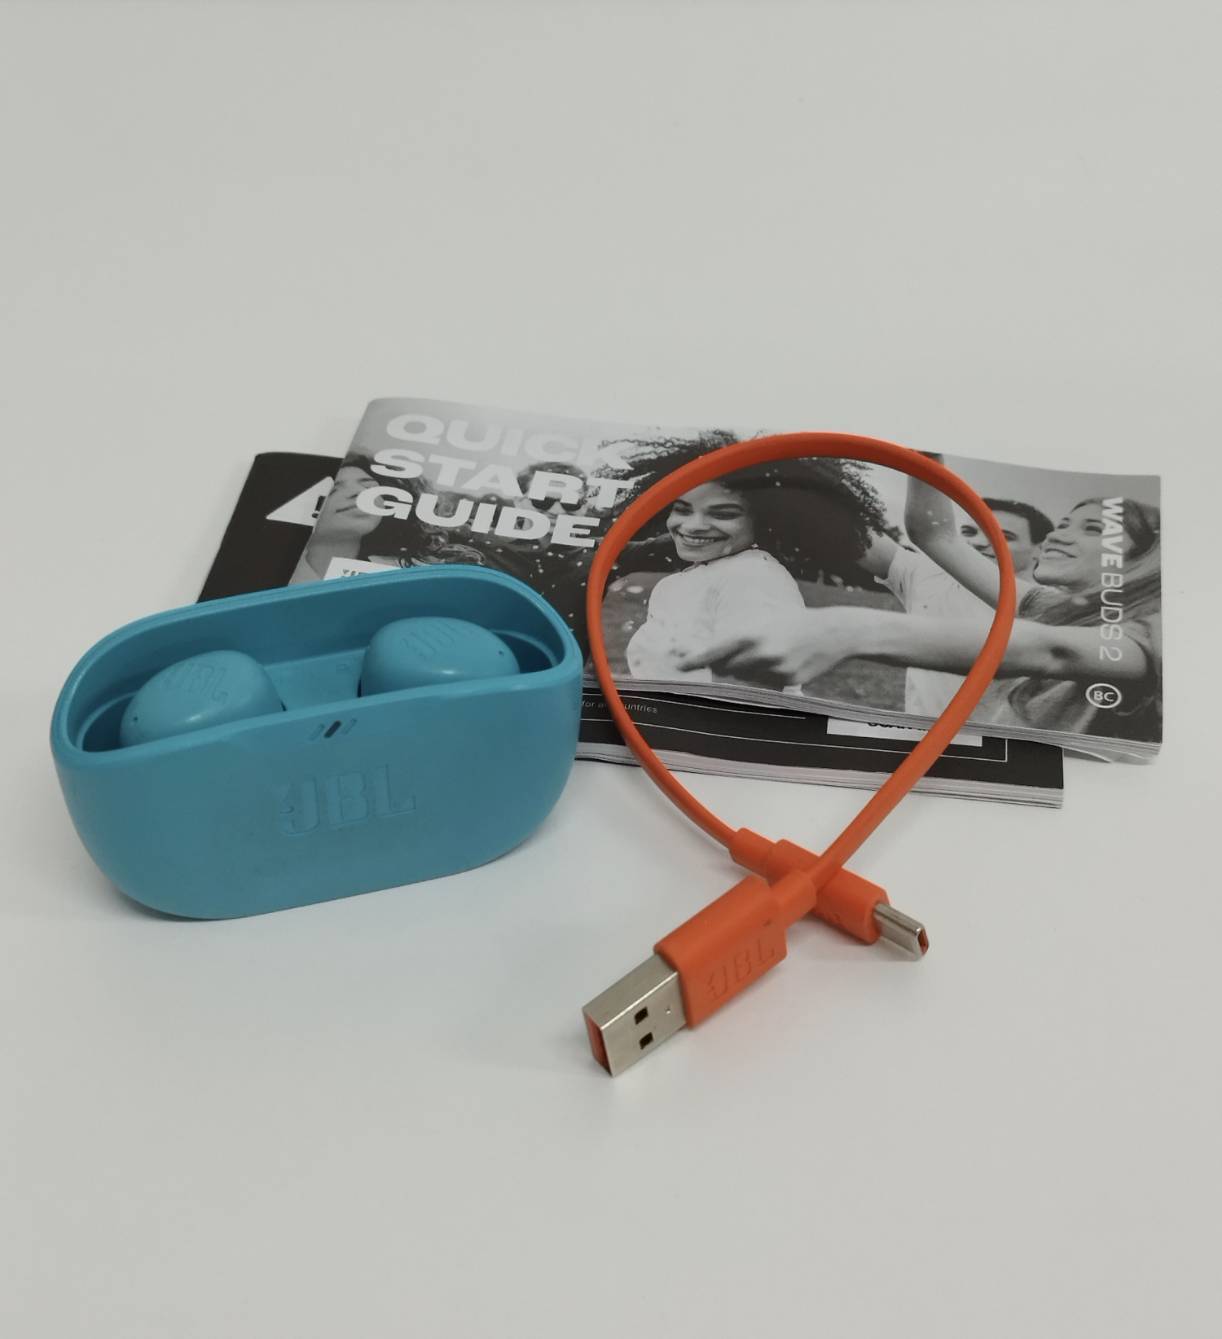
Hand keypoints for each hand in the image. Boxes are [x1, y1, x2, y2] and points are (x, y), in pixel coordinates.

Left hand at [675, 608, 861, 682]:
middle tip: (736, 655)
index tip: (679, 665)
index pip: (715, 650)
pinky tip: (784, 661)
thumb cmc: (795, 622)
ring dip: (748, 670)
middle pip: (727, 668)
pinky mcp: (787, 681)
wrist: (833, 632)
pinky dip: (767, 676)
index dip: (695, 659)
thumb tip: (715, 650)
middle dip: (725, 664)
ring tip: (769, 653)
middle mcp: (760, 653)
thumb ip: (741, 635)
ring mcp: (774, 669)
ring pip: (746, 678)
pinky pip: (766, 685)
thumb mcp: (765, 618)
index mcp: (751, 634)